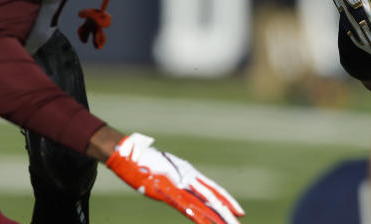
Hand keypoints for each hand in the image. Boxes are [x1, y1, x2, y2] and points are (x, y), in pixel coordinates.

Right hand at [107, 133, 243, 223]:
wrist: (129, 152)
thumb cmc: (143, 158)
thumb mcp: (163, 168)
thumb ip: (173, 175)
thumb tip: (177, 180)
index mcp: (188, 173)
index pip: (213, 189)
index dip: (226, 199)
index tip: (238, 210)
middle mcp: (188, 178)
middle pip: (213, 197)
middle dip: (227, 211)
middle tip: (241, 219)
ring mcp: (179, 185)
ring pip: (203, 204)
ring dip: (217, 216)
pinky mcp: (167, 192)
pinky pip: (186, 207)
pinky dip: (199, 217)